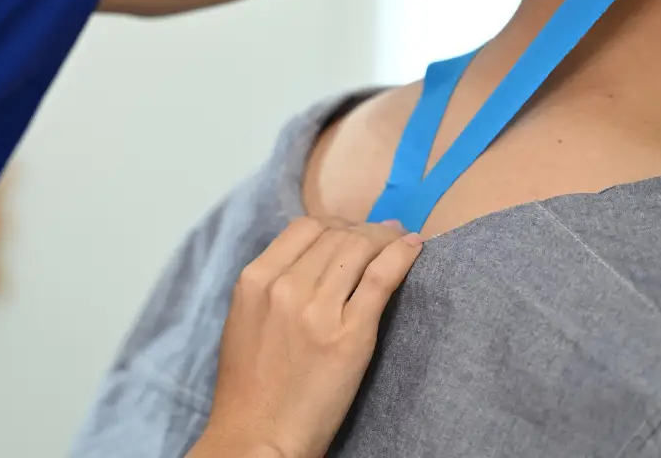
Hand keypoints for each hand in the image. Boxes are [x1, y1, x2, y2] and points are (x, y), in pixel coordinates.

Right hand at [188, 217, 423, 457]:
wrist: (258, 438)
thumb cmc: (250, 389)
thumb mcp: (245, 321)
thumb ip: (272, 286)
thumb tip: (314, 258)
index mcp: (254, 280)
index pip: (304, 227)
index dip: (335, 224)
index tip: (352, 232)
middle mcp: (284, 288)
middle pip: (336, 234)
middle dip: (365, 231)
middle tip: (384, 237)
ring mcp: (317, 310)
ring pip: (360, 248)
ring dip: (386, 239)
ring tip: (401, 242)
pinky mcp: (350, 335)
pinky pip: (381, 278)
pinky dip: (402, 256)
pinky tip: (414, 249)